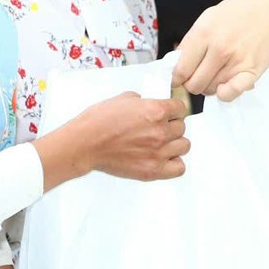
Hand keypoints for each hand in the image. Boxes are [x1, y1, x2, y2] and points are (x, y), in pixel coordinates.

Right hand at [68, 92, 189, 179]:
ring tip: (162, 143)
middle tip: (158, 128)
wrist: (85, 144)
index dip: (174, 109)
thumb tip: (147, 103)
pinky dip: (174, 162)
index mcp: (156, 110)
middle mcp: (161, 131)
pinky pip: (179, 167)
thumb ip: (142, 100)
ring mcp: (158, 152)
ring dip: (174, 143)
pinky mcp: (153, 170)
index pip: (181, 107)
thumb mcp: (122, 99)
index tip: (169, 112)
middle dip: (171, 125)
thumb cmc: (98, 122)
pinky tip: (164, 158)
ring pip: (184, 146)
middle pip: (182, 127)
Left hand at [173, 0, 268, 101]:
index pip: (181, 69)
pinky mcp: (250, 71)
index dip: (176, 77)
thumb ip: (190, 40)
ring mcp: (236, 61)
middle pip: (193, 84)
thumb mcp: (209, 17)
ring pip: (209, 90)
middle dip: (191, 84)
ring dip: (208, 86)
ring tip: (214, 74)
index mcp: (204, 33)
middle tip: (197, 76)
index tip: (178, 78)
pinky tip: (224, 86)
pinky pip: (229, 94)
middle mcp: (219, 49)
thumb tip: (174, 64)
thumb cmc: (238, 16)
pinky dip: (224, 94)